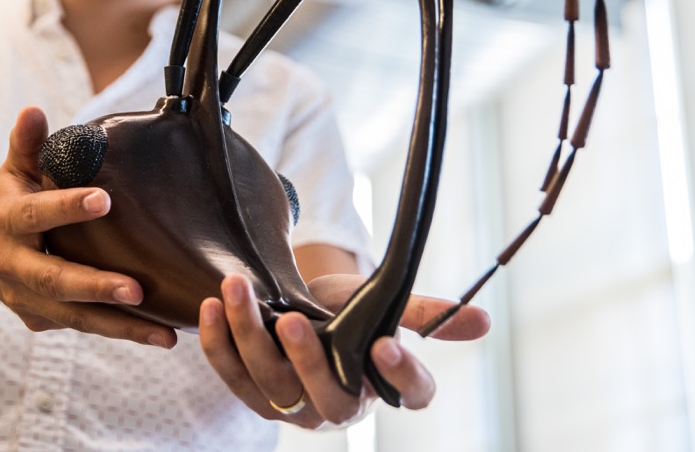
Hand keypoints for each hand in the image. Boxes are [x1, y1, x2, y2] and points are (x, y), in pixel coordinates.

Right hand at [0, 106, 176, 348]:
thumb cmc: (9, 198)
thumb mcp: (14, 167)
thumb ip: (27, 142)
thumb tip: (33, 110)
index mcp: (7, 220)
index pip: (38, 214)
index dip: (68, 207)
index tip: (105, 200)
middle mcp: (12, 265)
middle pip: (55, 281)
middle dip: (96, 287)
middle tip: (137, 289)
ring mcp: (25, 298)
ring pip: (74, 318)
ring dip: (119, 327)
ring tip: (165, 334)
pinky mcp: (39, 320)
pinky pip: (81, 327)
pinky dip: (117, 332)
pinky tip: (158, 333)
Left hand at [198, 273, 489, 427]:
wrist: (304, 313)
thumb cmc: (349, 316)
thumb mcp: (383, 308)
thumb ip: (422, 313)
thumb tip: (483, 322)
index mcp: (384, 387)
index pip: (410, 392)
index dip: (401, 374)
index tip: (386, 345)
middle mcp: (341, 405)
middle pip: (328, 397)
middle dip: (306, 361)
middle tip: (292, 321)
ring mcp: (294, 404)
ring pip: (270, 382)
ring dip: (249, 337)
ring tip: (237, 290)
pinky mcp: (253, 393)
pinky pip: (231, 374)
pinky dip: (217, 342)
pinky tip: (211, 306)